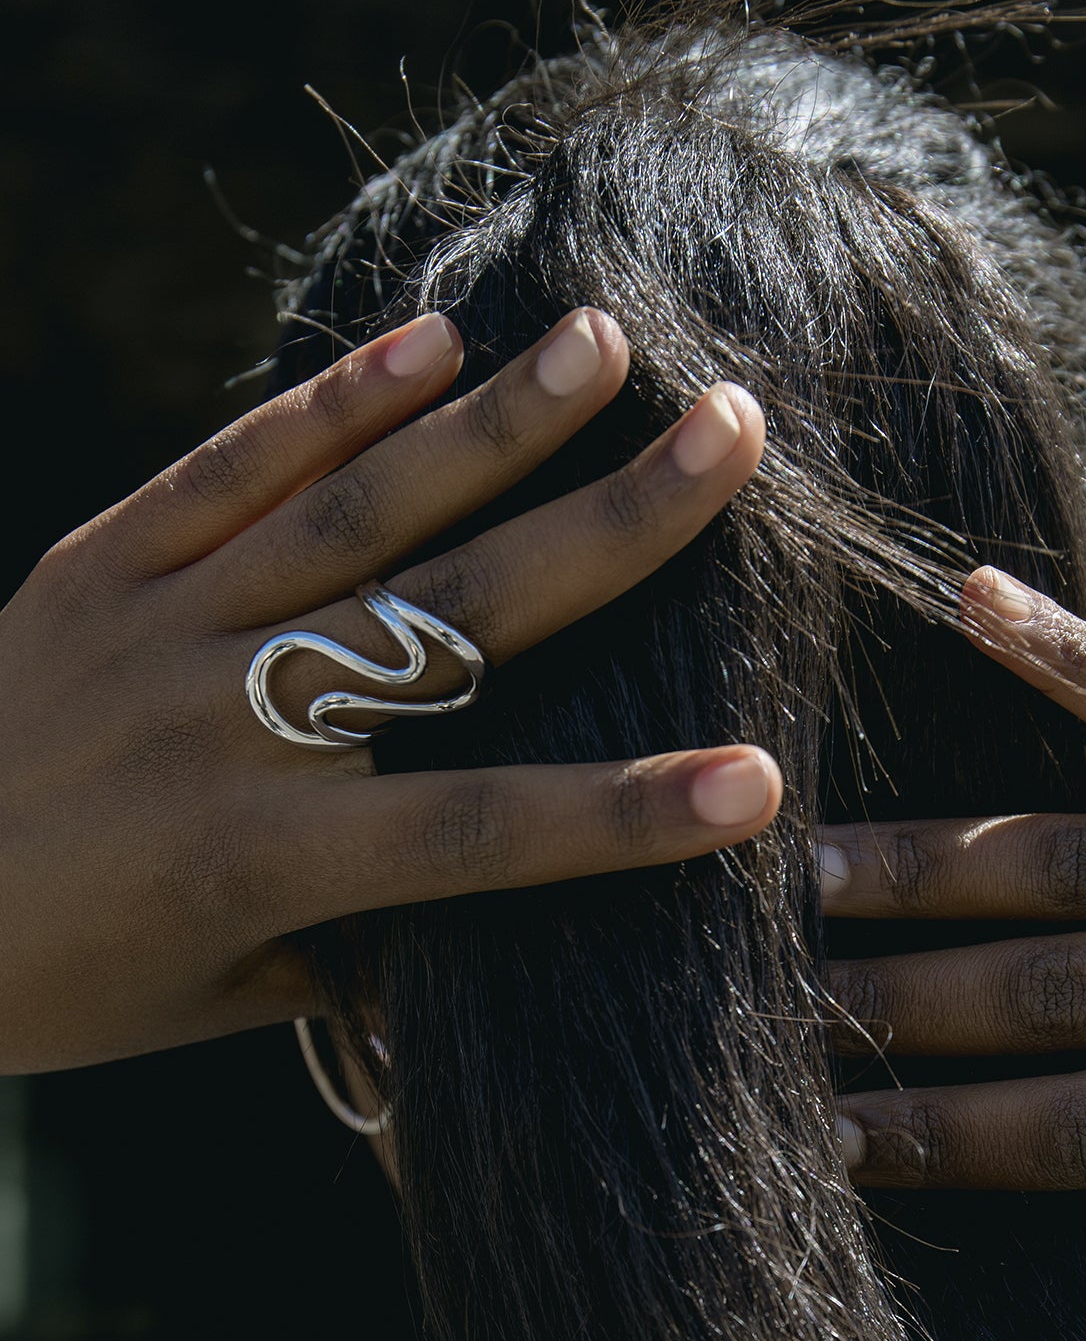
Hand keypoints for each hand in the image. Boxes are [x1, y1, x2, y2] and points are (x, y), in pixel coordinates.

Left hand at [0, 308, 776, 1074]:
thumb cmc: (54, 980)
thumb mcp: (215, 1000)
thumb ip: (355, 953)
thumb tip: (487, 933)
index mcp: (264, 861)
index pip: (483, 836)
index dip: (626, 816)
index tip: (760, 782)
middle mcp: (229, 726)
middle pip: (452, 619)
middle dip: (612, 528)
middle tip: (736, 435)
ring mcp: (160, 626)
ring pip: (356, 512)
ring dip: (494, 423)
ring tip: (607, 340)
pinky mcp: (97, 561)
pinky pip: (229, 467)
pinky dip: (333, 401)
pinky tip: (430, 339)